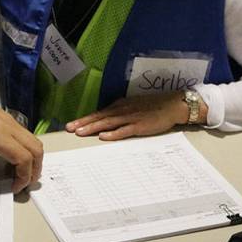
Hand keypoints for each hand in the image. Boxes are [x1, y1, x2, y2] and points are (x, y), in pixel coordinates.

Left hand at [0, 76, 42, 195]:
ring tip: (21, 173)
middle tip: (23, 183)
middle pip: (36, 151)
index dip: (23, 177)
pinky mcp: (10, 120)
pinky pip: (28, 137)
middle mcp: (9, 128)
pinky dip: (28, 151)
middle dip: (34, 171)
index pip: (24, 158)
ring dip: (34, 160)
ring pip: (35, 143)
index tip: (14, 187)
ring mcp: (12, 123)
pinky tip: (13, 158)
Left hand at [65, 91, 204, 140]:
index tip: (71, 125)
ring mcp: (131, 118)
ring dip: (93, 128)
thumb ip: (119, 113)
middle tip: (68, 129)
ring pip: (108, 123)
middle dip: (83, 123)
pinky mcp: (140, 126)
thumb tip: (106, 121)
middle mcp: (122, 110)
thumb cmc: (153, 106)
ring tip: (80, 132)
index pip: (98, 114)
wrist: (173, 104)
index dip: (84, 119)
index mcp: (119, 106)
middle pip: (99, 118)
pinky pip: (124, 130)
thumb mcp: (133, 106)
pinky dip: (113, 134)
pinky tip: (103, 137)